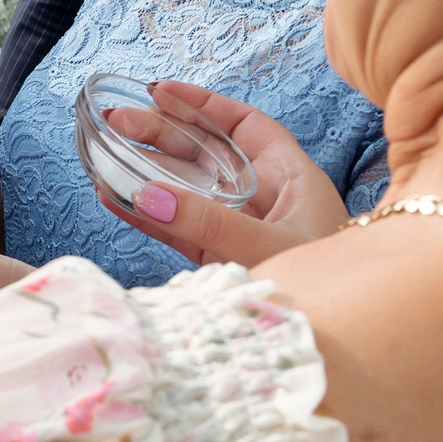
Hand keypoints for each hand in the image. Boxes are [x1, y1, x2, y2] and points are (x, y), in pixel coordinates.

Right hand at [94, 81, 350, 265]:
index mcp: (291, 180)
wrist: (339, 349)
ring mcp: (238, 230)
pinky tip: (115, 199)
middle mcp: (262, 199)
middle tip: (117, 119)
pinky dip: (146, 216)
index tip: (161, 91)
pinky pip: (177, 229)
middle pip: (205, 152)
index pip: (244, 126)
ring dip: (145, 171)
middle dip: (161, 133)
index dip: (203, 104)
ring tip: (104, 154)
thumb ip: (210, 224)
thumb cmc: (329, 290)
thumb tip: (147, 195)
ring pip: (185, 190)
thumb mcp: (270, 248)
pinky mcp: (220, 261)